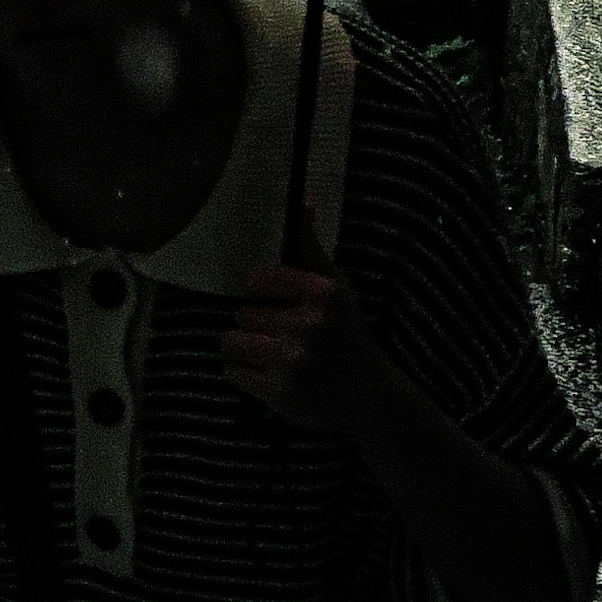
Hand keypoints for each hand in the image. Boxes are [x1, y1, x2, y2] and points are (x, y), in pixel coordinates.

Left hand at [222, 258, 392, 439]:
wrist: (370, 397)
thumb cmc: (347, 335)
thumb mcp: (337, 288)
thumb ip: (311, 248)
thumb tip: (302, 203)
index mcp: (322, 293)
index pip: (254, 279)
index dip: (259, 290)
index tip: (272, 300)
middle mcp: (308, 325)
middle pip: (242, 313)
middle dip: (257, 323)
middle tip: (282, 334)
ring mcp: (292, 361)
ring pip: (231, 341)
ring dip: (245, 348)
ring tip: (270, 353)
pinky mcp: (278, 392)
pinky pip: (232, 371)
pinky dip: (245, 373)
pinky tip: (270, 373)